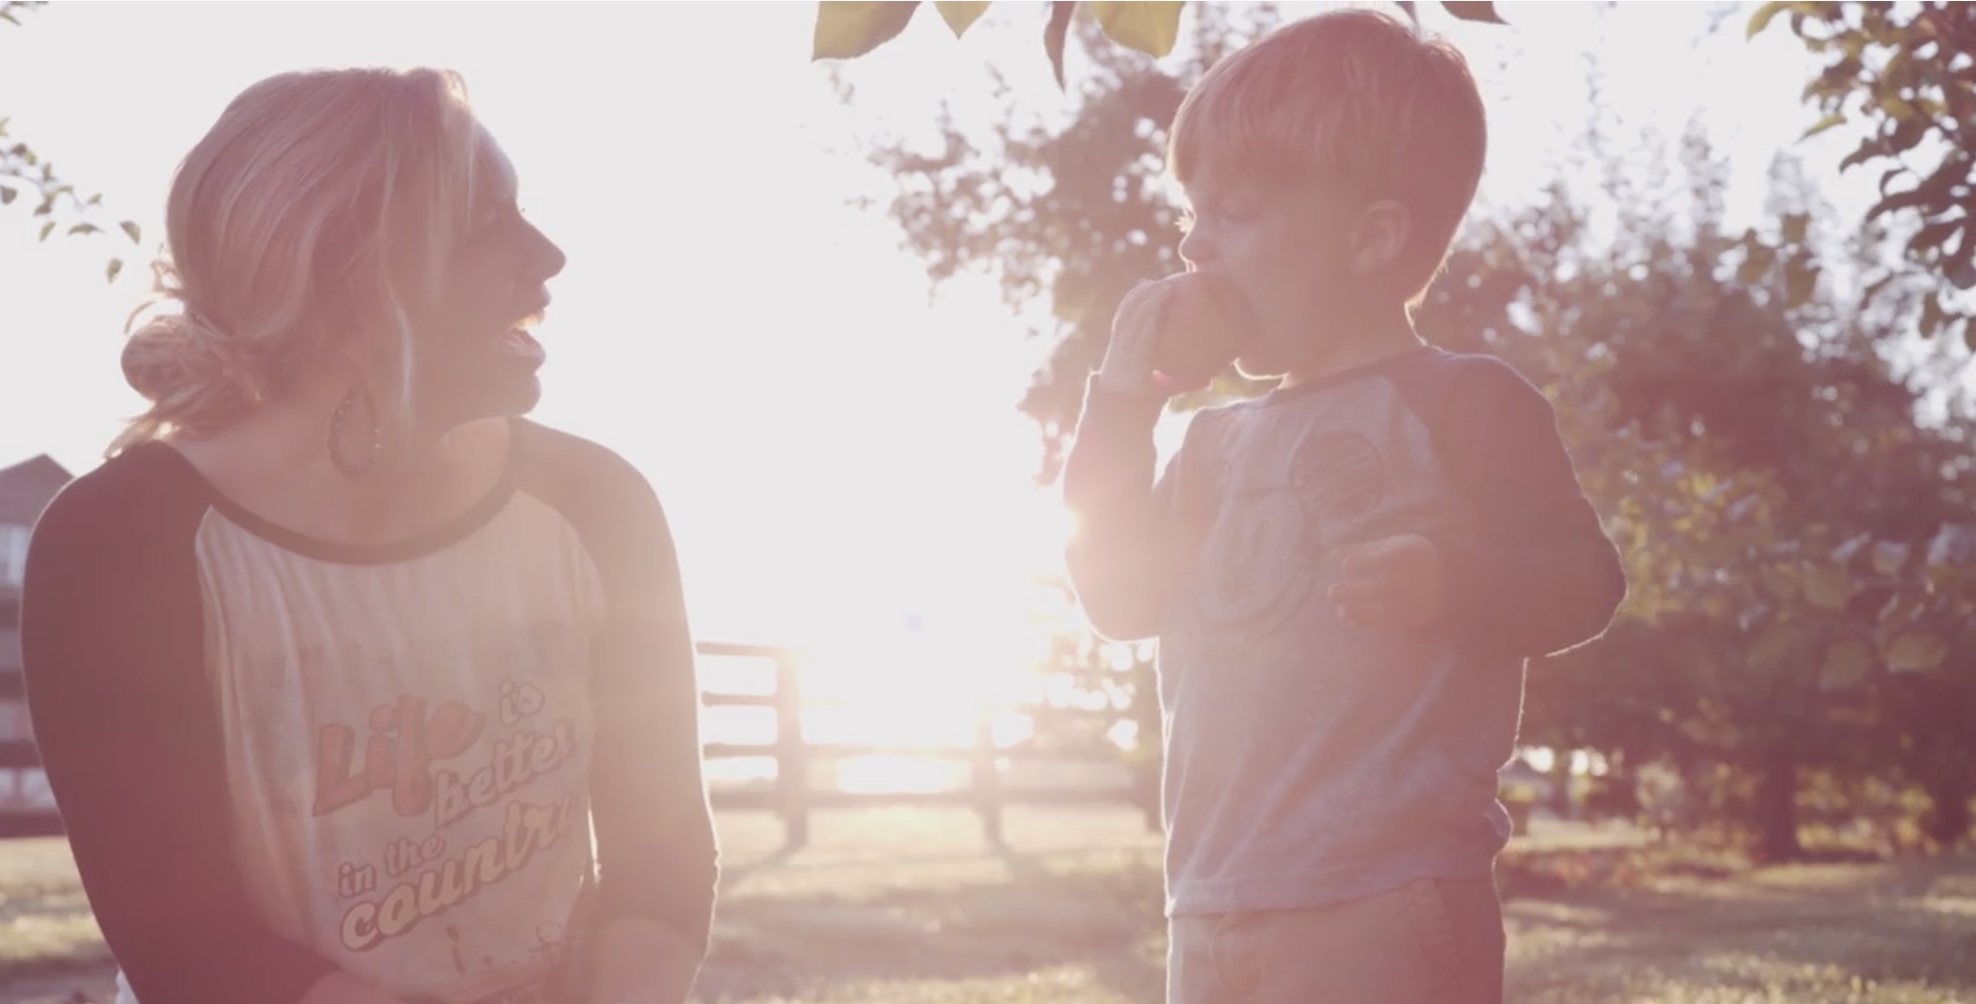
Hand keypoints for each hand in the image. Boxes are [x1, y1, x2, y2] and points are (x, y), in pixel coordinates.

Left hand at [1096, 277, 1177, 395]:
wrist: (1117, 394)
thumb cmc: (1147, 392)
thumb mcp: (1165, 391)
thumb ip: (1186, 385)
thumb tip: (1210, 380)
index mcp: (1138, 357)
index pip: (1145, 327)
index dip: (1155, 309)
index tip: (1169, 296)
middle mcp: (1125, 345)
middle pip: (1136, 314)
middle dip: (1151, 297)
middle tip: (1170, 285)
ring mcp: (1118, 337)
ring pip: (1129, 309)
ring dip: (1144, 293)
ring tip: (1161, 282)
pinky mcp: (1116, 332)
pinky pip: (1124, 309)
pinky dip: (1134, 295)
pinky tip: (1146, 285)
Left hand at [1327, 535, 1445, 629]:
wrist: (1448, 576)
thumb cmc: (1409, 556)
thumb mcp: (1390, 545)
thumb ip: (1363, 550)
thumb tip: (1332, 554)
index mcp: (1413, 551)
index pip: (1388, 559)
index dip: (1366, 563)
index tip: (1345, 567)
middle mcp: (1420, 575)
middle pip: (1385, 587)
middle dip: (1356, 592)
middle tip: (1331, 592)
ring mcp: (1421, 597)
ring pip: (1388, 607)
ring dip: (1362, 611)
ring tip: (1341, 611)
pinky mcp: (1418, 614)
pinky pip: (1392, 620)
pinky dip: (1370, 621)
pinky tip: (1351, 619)